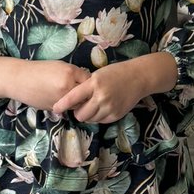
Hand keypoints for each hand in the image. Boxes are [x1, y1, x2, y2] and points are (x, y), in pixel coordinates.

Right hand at [0, 57, 89, 109]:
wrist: (20, 80)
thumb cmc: (40, 70)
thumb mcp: (60, 66)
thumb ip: (74, 73)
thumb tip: (86, 82)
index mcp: (70, 72)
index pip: (89, 80)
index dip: (89, 82)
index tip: (88, 83)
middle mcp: (67, 86)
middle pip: (85, 95)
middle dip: (85, 94)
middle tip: (83, 92)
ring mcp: (61, 99)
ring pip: (77, 104)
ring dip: (77, 102)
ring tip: (71, 96)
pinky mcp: (54, 108)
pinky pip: (67, 109)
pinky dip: (67, 106)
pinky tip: (62, 100)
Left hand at [53, 52, 177, 122]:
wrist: (138, 77)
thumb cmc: (115, 73)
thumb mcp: (98, 75)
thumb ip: (85, 87)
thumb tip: (72, 101)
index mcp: (94, 84)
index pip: (73, 97)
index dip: (62, 105)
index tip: (55, 109)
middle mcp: (101, 97)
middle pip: (80, 114)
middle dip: (78, 112)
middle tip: (81, 105)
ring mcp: (109, 108)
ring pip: (89, 119)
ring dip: (88, 114)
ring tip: (94, 104)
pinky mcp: (115, 115)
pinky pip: (100, 121)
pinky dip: (98, 116)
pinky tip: (103, 107)